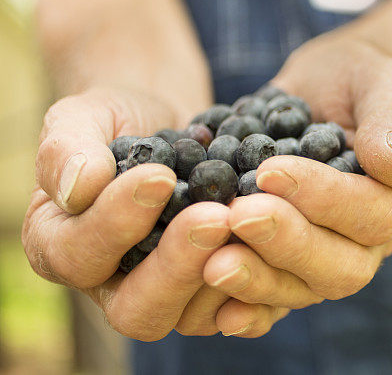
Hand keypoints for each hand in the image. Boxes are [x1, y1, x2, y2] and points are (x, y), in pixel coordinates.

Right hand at [22, 86, 244, 339]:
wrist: (174, 124)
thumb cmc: (120, 120)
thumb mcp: (84, 117)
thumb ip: (67, 148)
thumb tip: (79, 187)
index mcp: (63, 246)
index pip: (79, 255)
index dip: (117, 222)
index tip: (159, 176)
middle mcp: (113, 286)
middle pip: (139, 309)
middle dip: (178, 264)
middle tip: (217, 216)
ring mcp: (171, 296)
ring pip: (195, 316)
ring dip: (229, 272)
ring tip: (255, 221)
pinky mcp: (218, 292)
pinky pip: (241, 306)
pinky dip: (265, 283)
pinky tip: (286, 244)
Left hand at [202, 39, 391, 336]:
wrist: (323, 87)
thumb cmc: (356, 75)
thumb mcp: (380, 76)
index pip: (377, 211)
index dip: (325, 198)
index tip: (270, 169)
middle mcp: (382, 235)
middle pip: (346, 266)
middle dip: (290, 244)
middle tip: (238, 216)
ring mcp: (338, 255)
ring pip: (308, 289)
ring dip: (260, 279)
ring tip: (213, 263)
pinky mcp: (296, 262)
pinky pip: (278, 298)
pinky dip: (251, 307)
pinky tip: (221, 313)